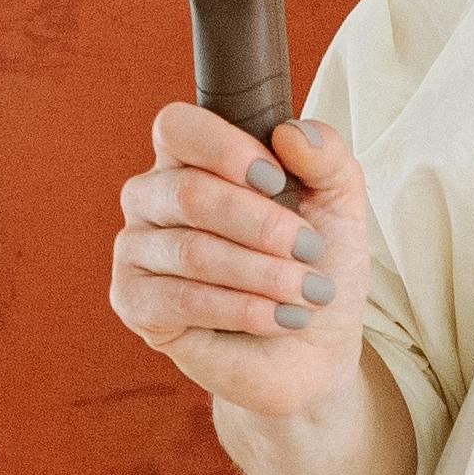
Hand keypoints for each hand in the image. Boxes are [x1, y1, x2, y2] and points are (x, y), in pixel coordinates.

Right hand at [109, 101, 368, 420]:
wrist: (313, 348)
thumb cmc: (316, 266)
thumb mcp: (338, 203)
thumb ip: (326, 156)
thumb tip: (289, 133)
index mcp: (190, 159)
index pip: (178, 127)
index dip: (225, 149)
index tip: (275, 179)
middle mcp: (152, 198)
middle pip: (190, 192)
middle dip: (262, 225)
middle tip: (310, 250)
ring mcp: (136, 250)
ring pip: (192, 251)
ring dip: (263, 273)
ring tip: (307, 292)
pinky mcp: (135, 304)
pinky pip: (181, 299)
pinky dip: (241, 309)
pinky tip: (279, 318)